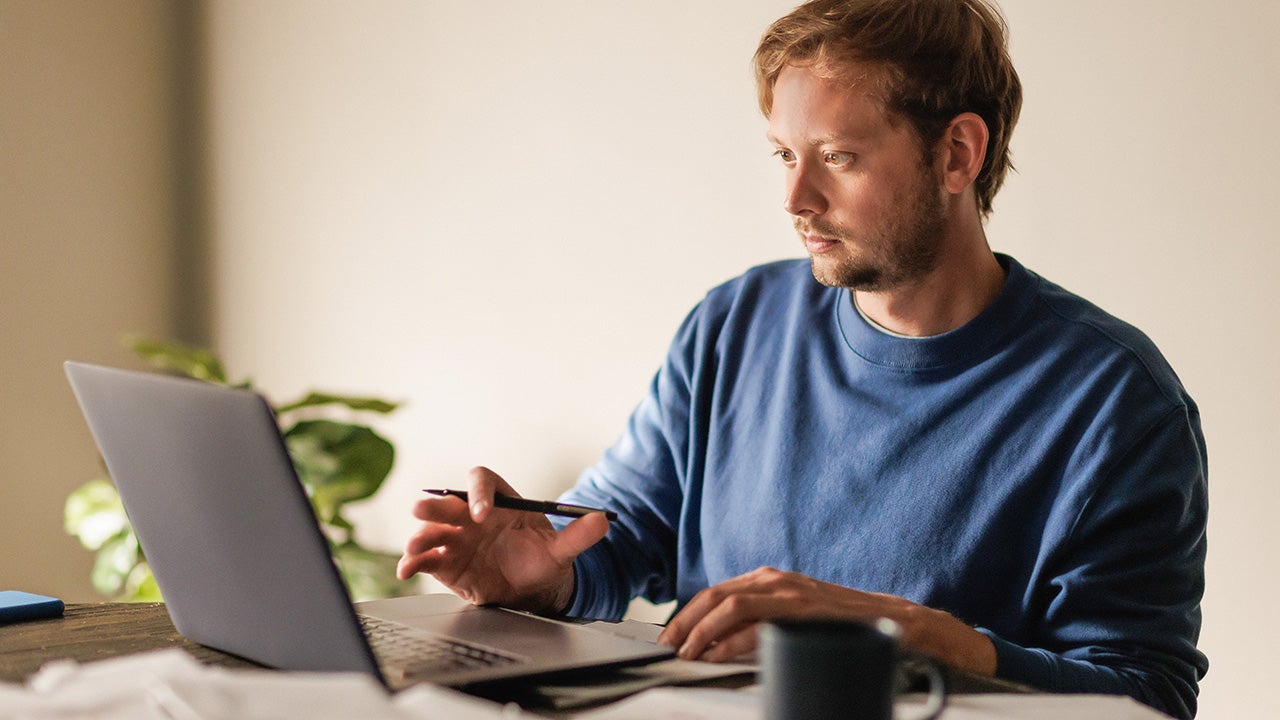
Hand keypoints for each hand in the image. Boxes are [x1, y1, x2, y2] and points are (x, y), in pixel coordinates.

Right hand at [396, 466, 608, 614]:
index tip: (482, 512)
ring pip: (432, 530)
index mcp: (499, 501)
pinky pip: (425, 559)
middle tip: (424, 509)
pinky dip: (412, 563)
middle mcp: (472, 516)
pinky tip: (407, 569)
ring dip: (421, 535)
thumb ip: (579, 535)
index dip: (478, 492)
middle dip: (435, 506)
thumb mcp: (563, 548)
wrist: (531, 588)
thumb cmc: (542, 558)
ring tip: (416, 546)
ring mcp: (456, 539)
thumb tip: (603, 520)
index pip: (483, 481)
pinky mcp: (445, 564)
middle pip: (448, 502)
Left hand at [656, 566, 995, 674]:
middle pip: (715, 595)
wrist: (897, 624)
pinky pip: (758, 621)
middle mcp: (776, 580)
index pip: (715, 594)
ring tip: (686, 652)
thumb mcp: (793, 620)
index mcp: (769, 581)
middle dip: (685, 622)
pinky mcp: (805, 609)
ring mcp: (791, 593)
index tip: (668, 638)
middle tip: (667, 646)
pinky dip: (731, 639)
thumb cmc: (841, 626)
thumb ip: (760, 625)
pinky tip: (717, 654)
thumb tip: (719, 646)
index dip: (687, 616)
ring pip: (730, 603)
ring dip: (701, 630)